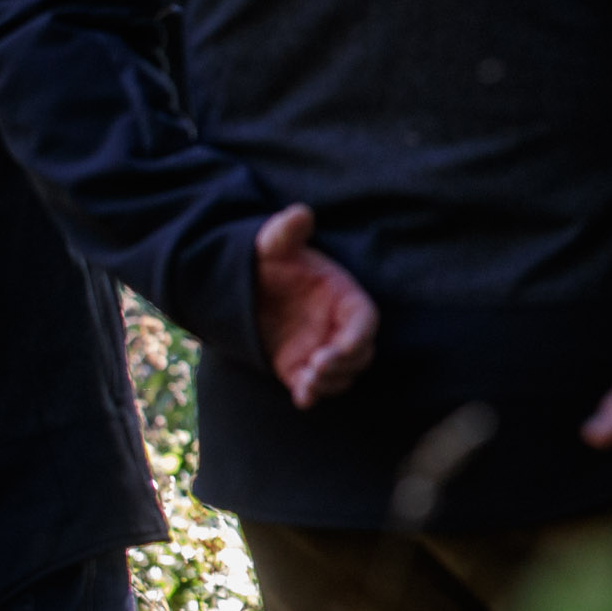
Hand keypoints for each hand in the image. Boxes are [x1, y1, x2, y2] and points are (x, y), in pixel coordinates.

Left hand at [254, 204, 377, 410]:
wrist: (247, 286)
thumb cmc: (268, 262)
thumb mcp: (273, 245)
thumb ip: (286, 232)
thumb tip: (299, 213)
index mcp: (343, 297)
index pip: (364, 321)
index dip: (357, 337)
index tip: (338, 349)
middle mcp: (338, 326)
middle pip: (360, 354)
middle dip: (343, 365)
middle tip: (317, 367)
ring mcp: (322, 348)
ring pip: (342, 374)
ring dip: (330, 382)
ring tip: (307, 381)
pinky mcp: (301, 367)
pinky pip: (315, 386)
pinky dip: (312, 394)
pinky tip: (301, 397)